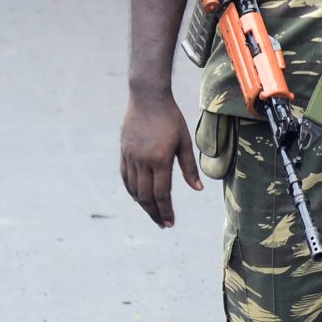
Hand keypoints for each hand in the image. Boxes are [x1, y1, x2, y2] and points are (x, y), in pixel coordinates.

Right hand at [121, 91, 200, 226]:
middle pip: (146, 196)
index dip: (166, 210)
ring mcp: (131, 157)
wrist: (147, 98)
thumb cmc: (170, 118)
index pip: (161, 193)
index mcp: (160, 159)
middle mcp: (143, 161)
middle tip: (163, 224)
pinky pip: (125, 177)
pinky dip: (131, 191)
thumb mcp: (184, 141)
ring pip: (134, 189)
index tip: (170, 222)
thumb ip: (189, 167)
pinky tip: (138, 198)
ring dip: (143, 205)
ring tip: (153, 214)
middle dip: (155, 213)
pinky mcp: (124, 152)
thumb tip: (198, 189)